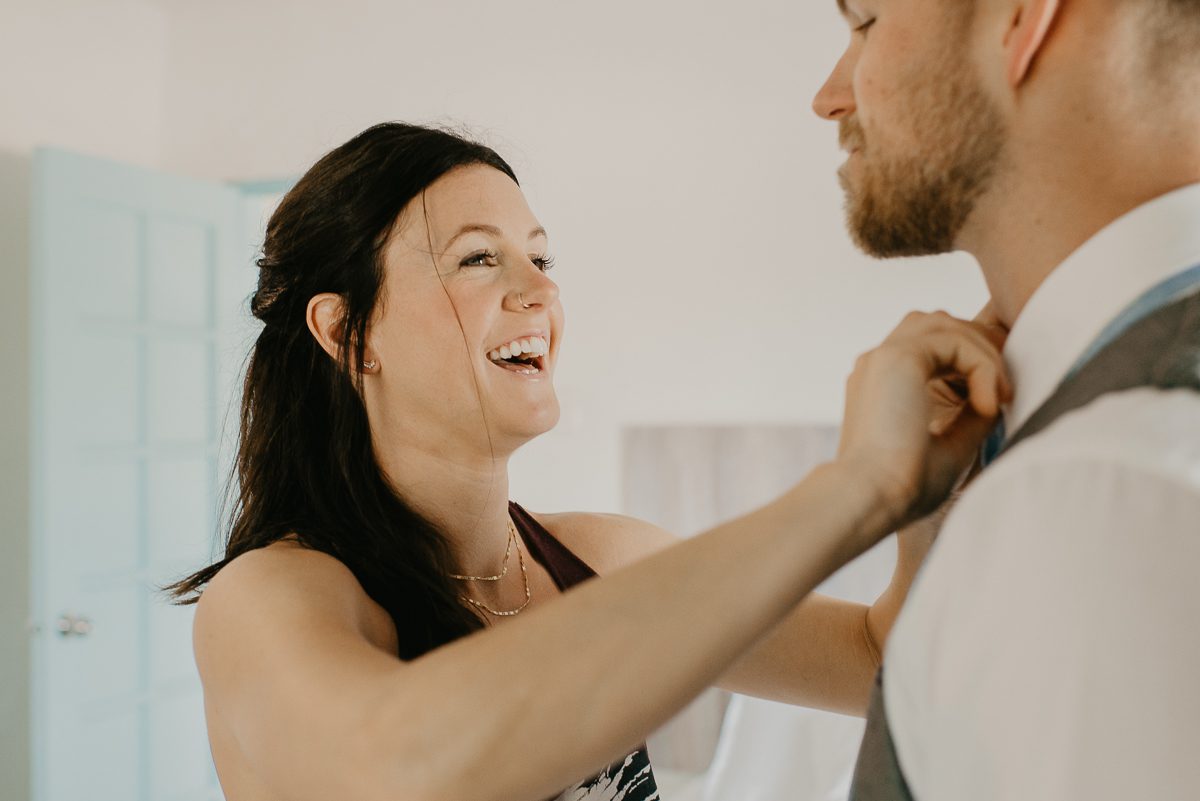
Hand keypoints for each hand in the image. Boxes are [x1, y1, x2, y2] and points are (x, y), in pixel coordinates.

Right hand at [836, 310, 1010, 531]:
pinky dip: (982, 366)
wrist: (873, 495)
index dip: (970, 362)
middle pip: (937, 322)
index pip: (930, 346)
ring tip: (1001, 395)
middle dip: (979, 345)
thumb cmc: (905, 485)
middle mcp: (879, 364)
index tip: (996, 403)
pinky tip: (990, 403)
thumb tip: (998, 395)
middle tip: (1006, 389)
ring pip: (946, 323)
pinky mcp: (898, 356)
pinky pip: (955, 340)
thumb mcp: (951, 445)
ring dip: (982, 353)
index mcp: (883, 385)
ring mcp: (884, 355)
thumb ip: (972, 415)